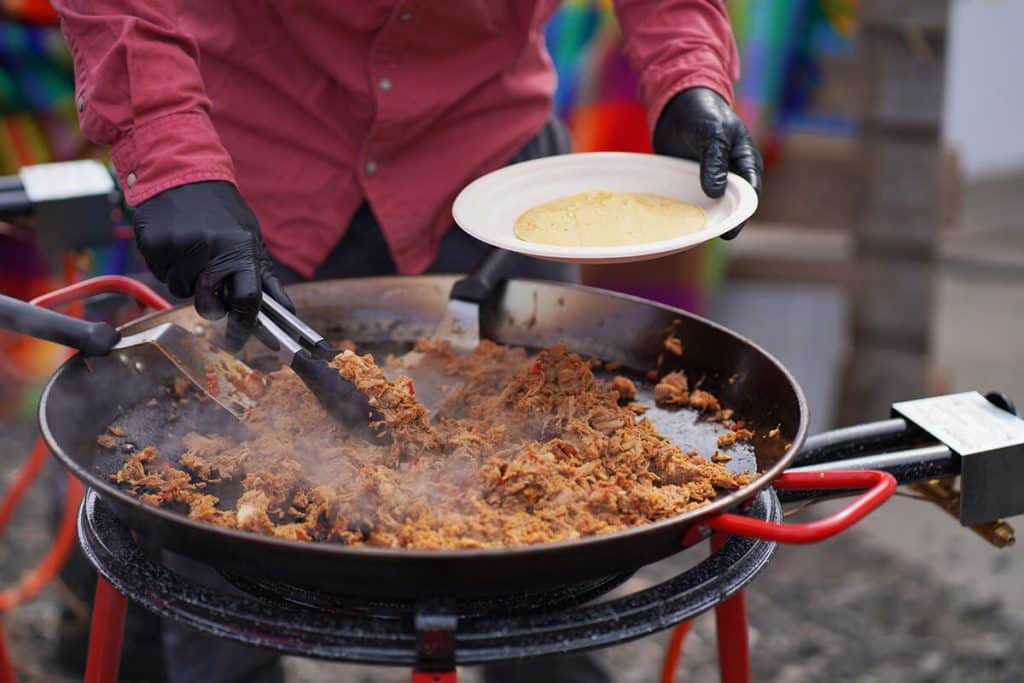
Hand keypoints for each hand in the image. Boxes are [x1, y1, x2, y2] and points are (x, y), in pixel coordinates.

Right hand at [133, 180, 292, 348]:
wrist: (183, 175)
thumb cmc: (223, 215)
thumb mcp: (252, 241)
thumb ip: (266, 280)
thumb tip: (288, 314)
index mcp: (240, 251)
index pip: (247, 301)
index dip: (244, 326)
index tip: (238, 341)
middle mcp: (210, 250)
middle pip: (207, 305)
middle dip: (209, 303)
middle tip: (208, 283)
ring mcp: (179, 248)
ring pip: (180, 290)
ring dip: (186, 279)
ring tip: (192, 249)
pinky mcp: (153, 244)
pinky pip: (160, 273)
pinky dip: (167, 265)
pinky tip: (174, 242)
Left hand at [653, 87, 761, 238]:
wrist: (678, 104)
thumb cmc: (704, 113)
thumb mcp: (713, 132)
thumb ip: (715, 160)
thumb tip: (716, 193)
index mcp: (746, 163)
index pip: (749, 195)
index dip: (741, 215)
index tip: (730, 230)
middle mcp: (731, 176)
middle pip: (730, 206)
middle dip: (722, 223)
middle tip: (707, 238)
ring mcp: (710, 181)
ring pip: (709, 207)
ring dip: (702, 220)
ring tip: (690, 237)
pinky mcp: (690, 184)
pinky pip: (689, 202)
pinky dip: (683, 212)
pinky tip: (673, 224)